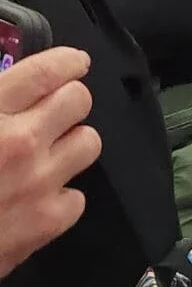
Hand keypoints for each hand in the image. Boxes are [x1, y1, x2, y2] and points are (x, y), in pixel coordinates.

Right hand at [0, 47, 100, 278]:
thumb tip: (3, 87)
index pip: (46, 72)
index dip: (67, 62)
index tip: (75, 63)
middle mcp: (20, 142)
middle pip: (79, 100)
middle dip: (67, 100)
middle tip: (53, 109)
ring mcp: (37, 184)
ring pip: (88, 143)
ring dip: (70, 143)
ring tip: (47, 151)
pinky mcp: (45, 224)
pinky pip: (77, 197)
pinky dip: (60, 195)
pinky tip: (37, 195)